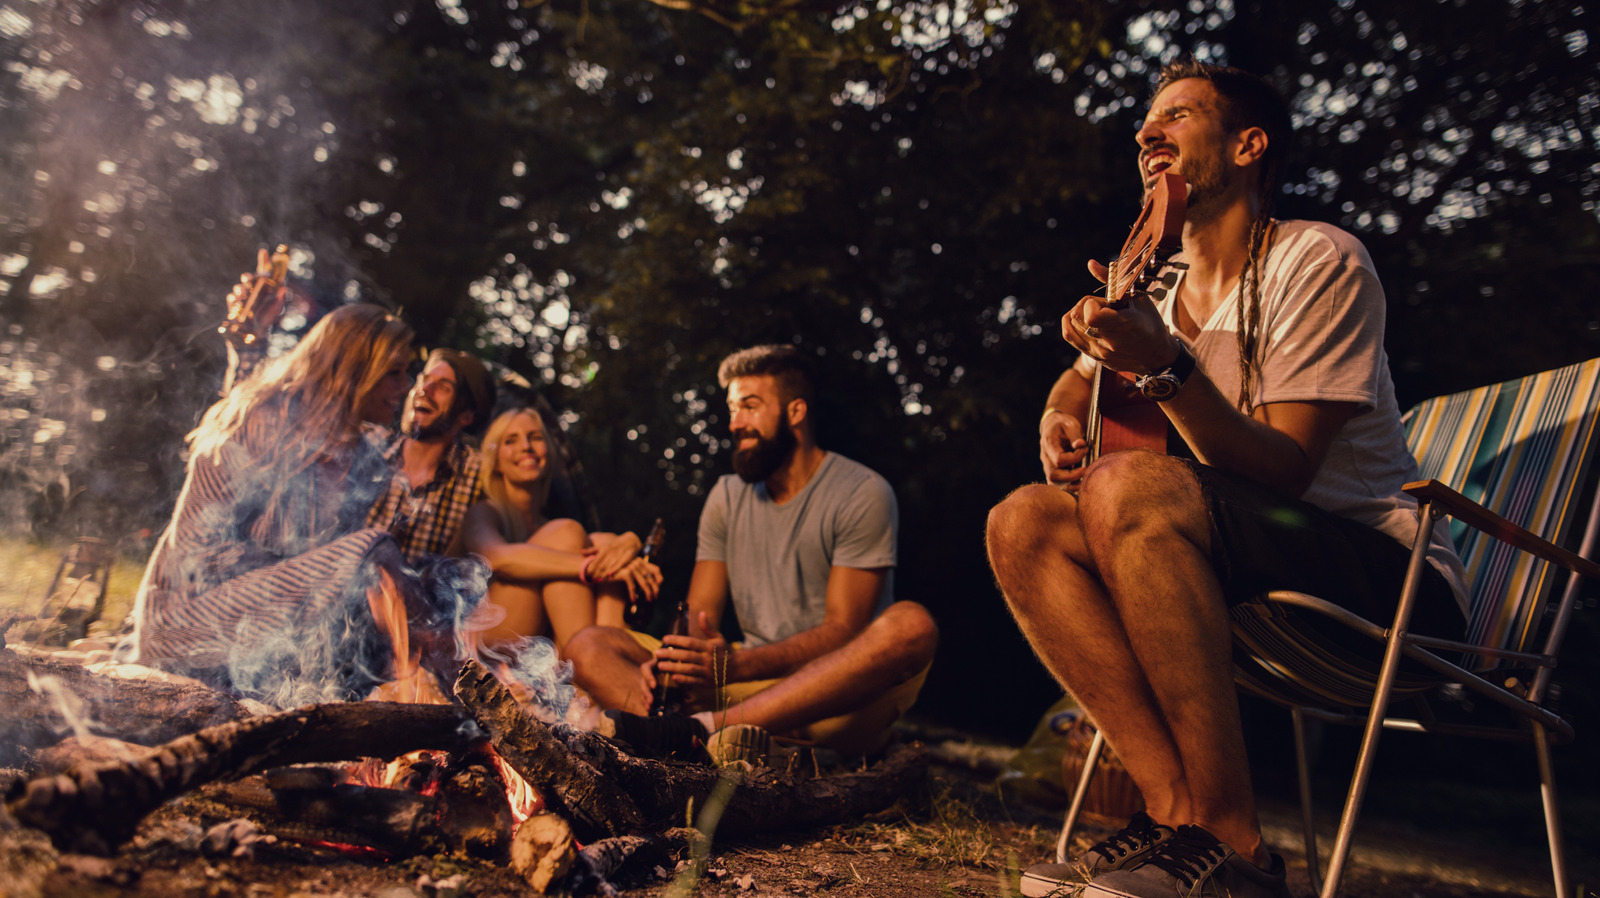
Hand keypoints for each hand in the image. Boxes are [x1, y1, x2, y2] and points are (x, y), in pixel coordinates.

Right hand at [221, 248, 289, 346]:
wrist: (253, 336)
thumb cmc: (266, 320)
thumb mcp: (275, 311)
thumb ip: (279, 300)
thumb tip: (283, 288)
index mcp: (265, 288)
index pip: (265, 271)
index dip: (264, 261)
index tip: (264, 251)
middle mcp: (253, 290)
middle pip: (251, 277)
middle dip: (249, 277)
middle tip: (247, 278)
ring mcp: (243, 296)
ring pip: (240, 287)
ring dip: (240, 289)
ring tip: (241, 293)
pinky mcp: (234, 305)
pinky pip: (232, 299)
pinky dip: (234, 300)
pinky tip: (236, 302)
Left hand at [586, 530, 643, 581]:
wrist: (630, 540)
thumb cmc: (613, 545)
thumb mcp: (602, 546)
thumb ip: (591, 550)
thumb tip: (581, 552)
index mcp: (604, 549)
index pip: (596, 560)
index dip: (591, 568)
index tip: (587, 574)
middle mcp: (611, 551)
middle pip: (602, 564)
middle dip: (596, 573)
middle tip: (592, 580)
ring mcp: (619, 554)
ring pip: (610, 565)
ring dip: (604, 574)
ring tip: (599, 580)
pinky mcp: (627, 556)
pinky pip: (620, 564)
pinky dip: (615, 569)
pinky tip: (610, 575)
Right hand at [606, 557, 662, 603]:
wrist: (600, 568)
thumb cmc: (615, 571)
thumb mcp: (629, 570)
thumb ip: (639, 574)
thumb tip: (650, 584)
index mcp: (640, 561)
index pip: (655, 569)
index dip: (659, 578)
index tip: (659, 586)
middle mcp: (637, 563)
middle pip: (651, 578)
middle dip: (654, 589)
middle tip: (654, 597)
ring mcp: (631, 567)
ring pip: (644, 583)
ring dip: (648, 593)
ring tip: (649, 600)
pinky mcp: (625, 573)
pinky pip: (632, 586)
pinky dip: (633, 595)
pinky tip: (633, 600)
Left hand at [655, 611, 729, 692]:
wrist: (738, 668)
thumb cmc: (725, 651)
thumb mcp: (718, 637)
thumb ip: (708, 627)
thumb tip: (701, 613)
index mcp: (709, 647)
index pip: (690, 642)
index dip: (677, 640)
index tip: (665, 638)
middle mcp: (708, 659)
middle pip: (687, 656)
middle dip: (670, 654)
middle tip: (657, 653)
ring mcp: (708, 672)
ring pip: (688, 669)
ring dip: (673, 667)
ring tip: (660, 666)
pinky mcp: (708, 683)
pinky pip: (694, 682)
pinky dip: (684, 680)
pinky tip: (673, 677)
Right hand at [1040, 409, 1088, 489]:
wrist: (1053, 426)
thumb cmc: (1062, 424)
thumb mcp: (1069, 423)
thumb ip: (1075, 434)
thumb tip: (1081, 445)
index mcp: (1049, 444)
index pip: (1059, 459)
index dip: (1075, 458)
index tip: (1085, 449)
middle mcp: (1046, 457)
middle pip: (1054, 475)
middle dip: (1072, 476)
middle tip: (1086, 470)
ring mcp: (1048, 466)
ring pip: (1054, 483)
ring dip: (1070, 485)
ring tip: (1084, 481)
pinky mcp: (1053, 471)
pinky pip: (1057, 484)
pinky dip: (1068, 486)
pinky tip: (1080, 483)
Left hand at [1061, 259, 1178, 374]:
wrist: (1155, 357)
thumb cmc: (1150, 324)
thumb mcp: (1139, 298)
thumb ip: (1112, 279)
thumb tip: (1091, 264)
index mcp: (1125, 326)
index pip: (1092, 315)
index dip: (1094, 303)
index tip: (1107, 302)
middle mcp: (1109, 341)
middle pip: (1077, 315)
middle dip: (1087, 304)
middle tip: (1105, 307)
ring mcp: (1099, 351)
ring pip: (1071, 323)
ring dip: (1081, 313)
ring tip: (1099, 314)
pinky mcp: (1093, 356)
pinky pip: (1069, 335)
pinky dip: (1073, 322)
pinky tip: (1086, 319)